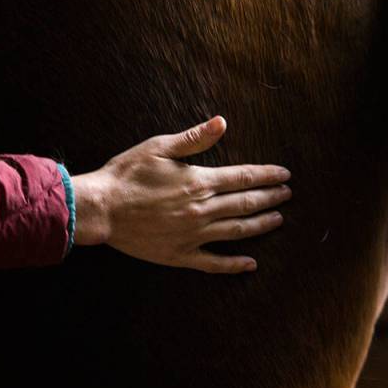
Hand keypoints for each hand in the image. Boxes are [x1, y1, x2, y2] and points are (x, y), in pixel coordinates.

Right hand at [70, 116, 289, 272]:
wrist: (100, 208)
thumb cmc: (127, 174)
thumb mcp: (159, 147)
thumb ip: (194, 138)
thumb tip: (222, 122)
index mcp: (198, 182)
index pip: (242, 178)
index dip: (266, 176)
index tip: (284, 175)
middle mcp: (201, 210)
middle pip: (245, 204)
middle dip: (270, 198)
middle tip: (287, 194)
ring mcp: (193, 236)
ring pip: (236, 231)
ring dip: (260, 225)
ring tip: (278, 219)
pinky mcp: (180, 255)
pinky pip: (214, 263)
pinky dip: (234, 264)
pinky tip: (250, 263)